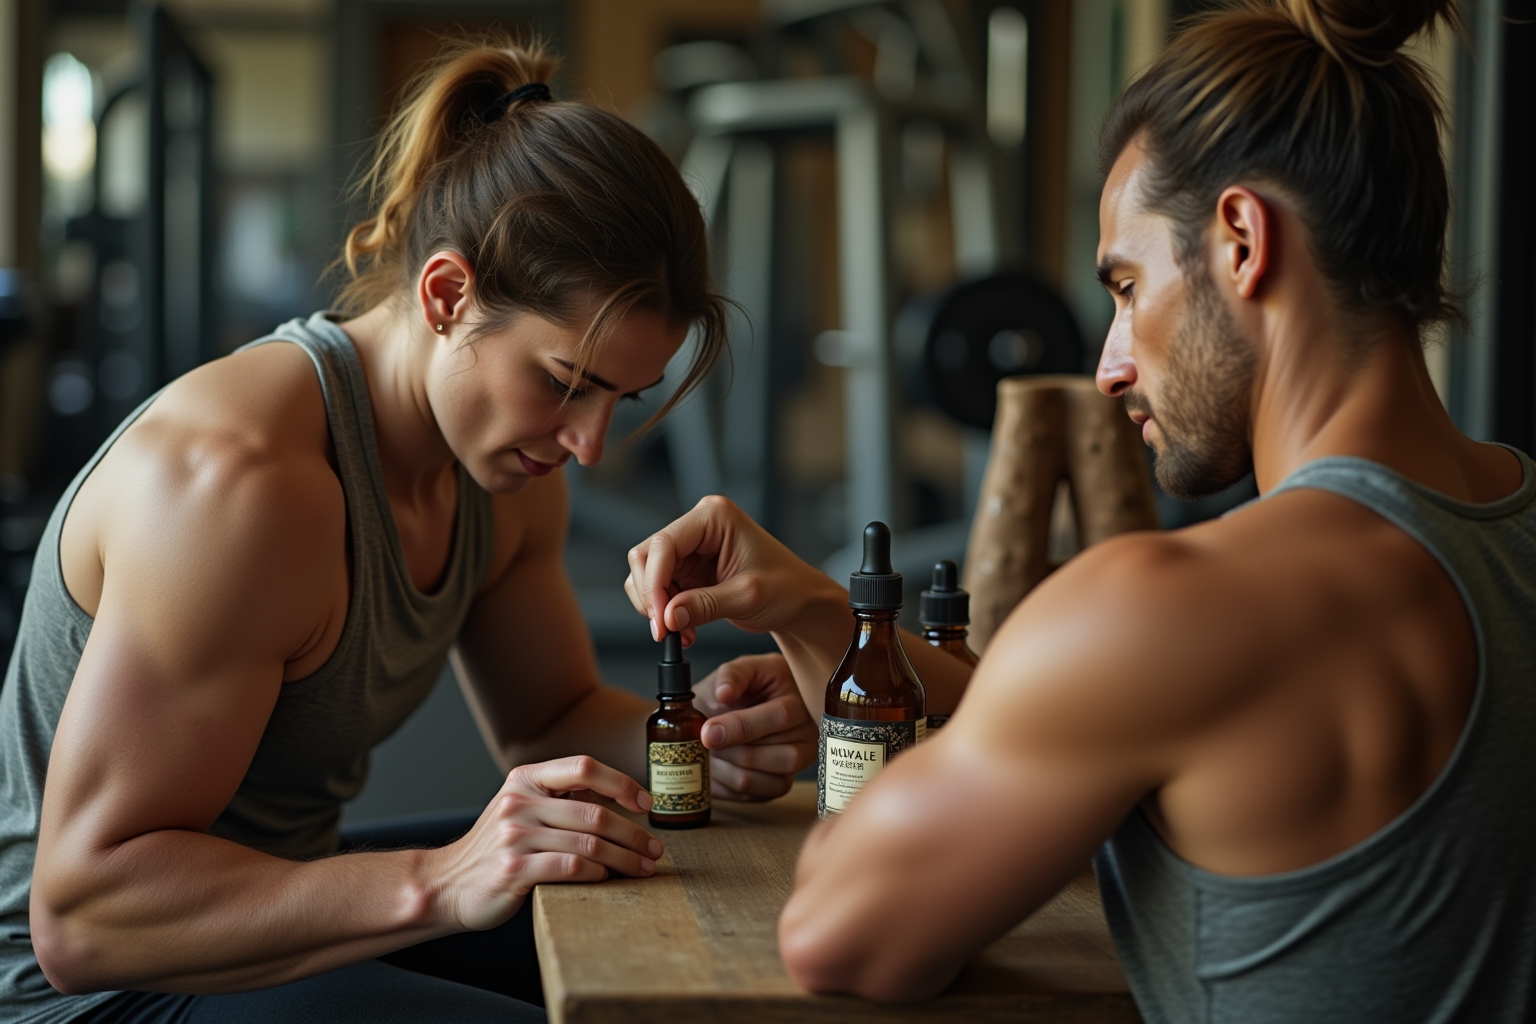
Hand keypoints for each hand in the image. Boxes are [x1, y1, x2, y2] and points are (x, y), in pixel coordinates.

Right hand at [426, 756, 662, 931]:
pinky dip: (597, 874)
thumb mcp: (521, 807)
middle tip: (654, 850)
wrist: (446, 883)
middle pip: (594, 811)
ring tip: (642, 868)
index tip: (645, 804)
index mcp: (525, 779)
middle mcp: (519, 801)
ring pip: (589, 842)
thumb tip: (621, 797)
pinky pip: (571, 867)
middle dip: (634, 834)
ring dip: (624, 858)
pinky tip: (606, 879)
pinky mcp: (514, 869)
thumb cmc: (497, 848)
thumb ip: (560, 797)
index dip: (621, 782)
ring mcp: (515, 835)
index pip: (584, 766)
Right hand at [624, 495, 835, 643]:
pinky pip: (660, 590)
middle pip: (647, 556)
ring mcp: (691, 548)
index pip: (665, 544)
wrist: (800, 602)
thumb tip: (667, 617)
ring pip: (648, 574)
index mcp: (714, 517)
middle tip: (664, 630)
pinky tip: (685, 629)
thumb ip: (704, 605)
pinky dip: (665, 613)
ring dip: (656, 608)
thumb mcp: (747, 596)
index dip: (654, 583)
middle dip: (651, 596)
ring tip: (681, 632)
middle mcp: (698, 527)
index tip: (659, 618)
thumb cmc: (787, 588)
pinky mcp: (689, 570)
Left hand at [694, 653, 817, 801]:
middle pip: (778, 754)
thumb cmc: (735, 689)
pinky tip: (719, 766)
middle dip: (732, 750)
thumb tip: (725, 692)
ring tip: (710, 752)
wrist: (724, 713)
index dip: (741, 727)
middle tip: (704, 742)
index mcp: (798, 697)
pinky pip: (759, 794)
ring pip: (767, 777)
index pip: (780, 717)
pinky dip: (730, 784)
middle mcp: (808, 731)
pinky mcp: (783, 782)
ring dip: (728, 768)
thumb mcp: (735, 671)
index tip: (709, 732)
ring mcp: (800, 759)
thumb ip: (732, 675)